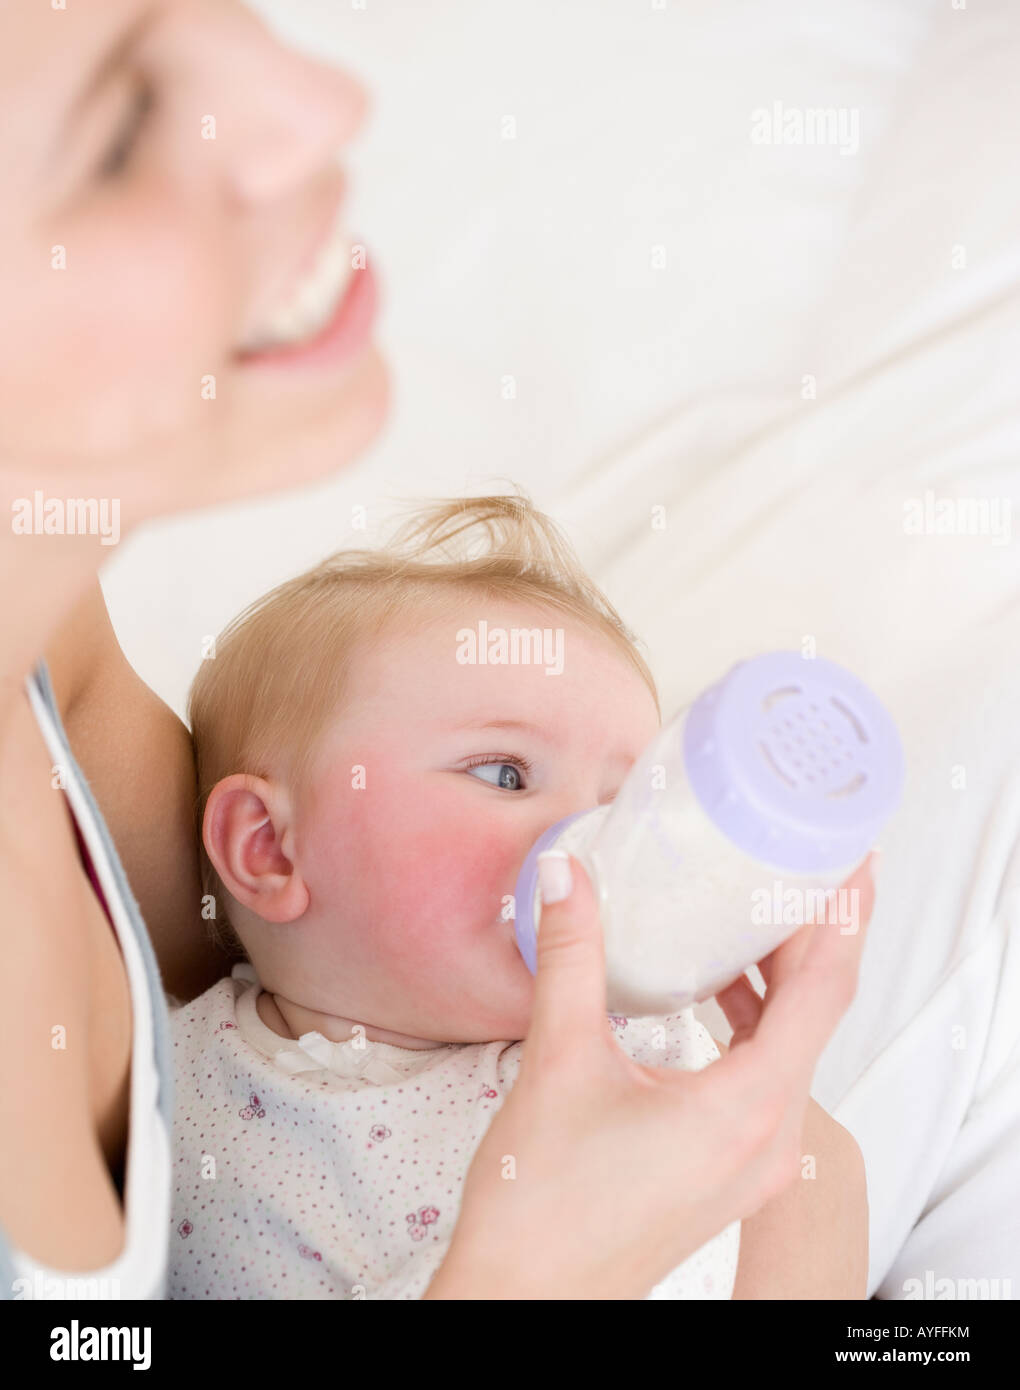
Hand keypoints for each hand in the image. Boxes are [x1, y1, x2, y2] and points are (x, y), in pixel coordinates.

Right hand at [424, 851, 876, 1298]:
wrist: (526, 1297)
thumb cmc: (543, 1206)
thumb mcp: (559, 1060)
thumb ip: (572, 955)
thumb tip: (569, 876)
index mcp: (747, 1108)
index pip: (824, 991)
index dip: (844, 918)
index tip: (852, 862)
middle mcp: (770, 1138)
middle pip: (817, 1014)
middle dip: (812, 935)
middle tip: (800, 865)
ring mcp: (756, 1161)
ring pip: (794, 1048)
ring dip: (782, 980)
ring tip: (758, 913)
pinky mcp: (731, 1169)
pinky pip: (768, 1078)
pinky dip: (757, 1024)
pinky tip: (719, 990)